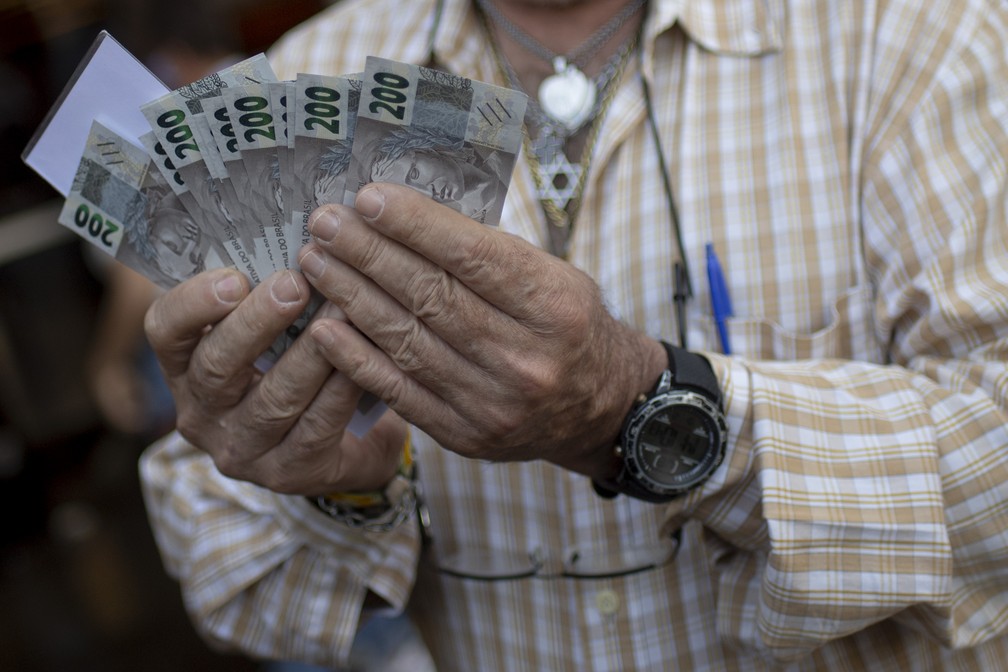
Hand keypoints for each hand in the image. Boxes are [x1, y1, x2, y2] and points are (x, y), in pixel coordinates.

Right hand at [144, 268, 404, 494]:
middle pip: (217, 366)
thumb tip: (305, 224)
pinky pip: (318, 426)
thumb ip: (271, 287)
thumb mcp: (276, 329)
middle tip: (295, 283)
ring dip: (312, 352)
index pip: (165, 331)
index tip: (235, 277)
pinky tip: (364, 358)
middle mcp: (202, 412)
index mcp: (185, 365)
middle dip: (258, 322)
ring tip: (344, 309)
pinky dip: (343, 388)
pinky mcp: (289, 473)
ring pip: (275, 398)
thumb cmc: (303, 365)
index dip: (194, 303)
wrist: (345, 444)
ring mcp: (243, 449)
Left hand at [299, 184, 665, 479]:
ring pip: (408, 340)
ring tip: (316, 262)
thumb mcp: (554, 278)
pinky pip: (400, 392)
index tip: (368, 198)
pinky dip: (357, 358)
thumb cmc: (567, 327)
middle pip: (432, 296)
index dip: (415, 226)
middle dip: (370, 254)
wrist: (599, 409)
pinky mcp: (466, 435)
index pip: (473, 257)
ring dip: (352, 297)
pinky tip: (323, 328)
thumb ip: (490, 254)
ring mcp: (494, 403)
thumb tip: (405, 217)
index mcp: (556, 307)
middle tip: (325, 223)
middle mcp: (527, 358)